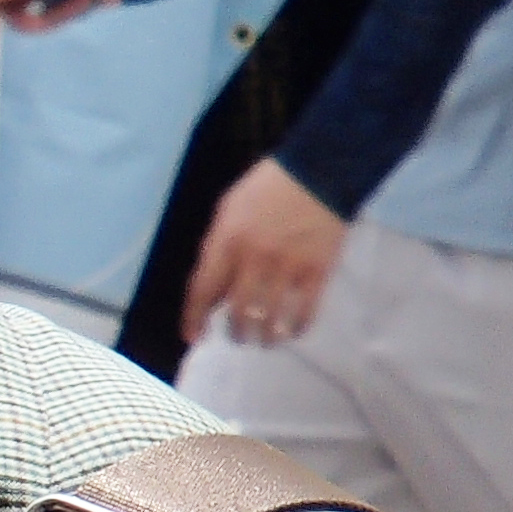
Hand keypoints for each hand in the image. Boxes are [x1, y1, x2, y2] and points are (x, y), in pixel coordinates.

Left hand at [180, 160, 350, 348]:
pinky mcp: (317, 270)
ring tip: (263, 340)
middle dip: (235, 332)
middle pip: (237, 311)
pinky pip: (304, 311)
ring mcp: (287, 266)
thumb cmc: (267, 187)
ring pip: (270, 318)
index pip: (203, 289)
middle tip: (237, 337)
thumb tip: (211, 286)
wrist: (319, 171)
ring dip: (264, 336)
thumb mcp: (228, 208)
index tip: (193, 337)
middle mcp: (254, 258)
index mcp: (227, 241)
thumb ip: (217, 246)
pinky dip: (295, 327)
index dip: (194, 318)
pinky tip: (290, 332)